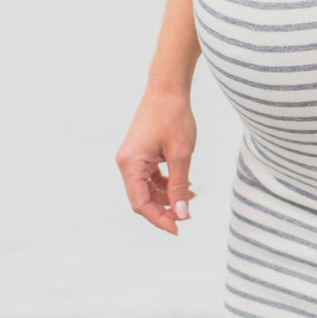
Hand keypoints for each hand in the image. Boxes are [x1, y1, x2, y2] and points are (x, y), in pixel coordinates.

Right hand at [116, 87, 197, 234]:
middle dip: (164, 210)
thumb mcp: (181, 154)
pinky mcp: (141, 154)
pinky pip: (151, 178)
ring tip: (190, 198)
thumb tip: (181, 213)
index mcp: (130, 164)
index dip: (159, 219)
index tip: (178, 228)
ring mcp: (133, 158)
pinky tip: (185, 185)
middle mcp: (126, 163)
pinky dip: (167, 184)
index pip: (140, 203)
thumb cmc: (173, 117)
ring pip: (148, 189)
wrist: (168, 89)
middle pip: (142, 198)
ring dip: (167, 197)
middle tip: (187, 216)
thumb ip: (179, 186)